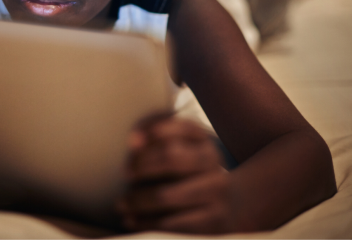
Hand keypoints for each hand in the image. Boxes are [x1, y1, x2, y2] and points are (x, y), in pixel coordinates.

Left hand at [118, 117, 234, 233]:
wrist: (229, 206)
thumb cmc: (189, 174)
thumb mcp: (179, 149)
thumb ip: (154, 137)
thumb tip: (134, 141)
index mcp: (203, 140)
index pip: (179, 127)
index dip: (152, 131)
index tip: (130, 142)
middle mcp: (213, 163)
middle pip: (170, 157)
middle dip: (141, 166)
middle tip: (126, 174)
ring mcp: (216, 193)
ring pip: (166, 195)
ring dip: (137, 200)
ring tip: (122, 204)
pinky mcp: (214, 220)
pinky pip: (172, 223)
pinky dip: (146, 222)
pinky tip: (133, 220)